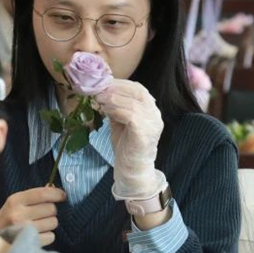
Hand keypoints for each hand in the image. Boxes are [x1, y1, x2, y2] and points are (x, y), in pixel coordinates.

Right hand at [0, 187, 65, 245]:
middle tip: (41, 215)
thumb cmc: (6, 222)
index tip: (63, 196)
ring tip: (37, 226)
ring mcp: (24, 230)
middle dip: (50, 211)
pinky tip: (37, 236)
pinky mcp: (30, 243)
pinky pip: (51, 236)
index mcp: (15, 201)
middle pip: (51, 208)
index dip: (57, 194)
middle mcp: (18, 214)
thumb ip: (32, 197)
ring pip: (53, 222)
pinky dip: (47, 236)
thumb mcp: (13, 205)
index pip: (43, 193)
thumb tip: (55, 190)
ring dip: (49, 224)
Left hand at [95, 79, 164, 199]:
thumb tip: (102, 91)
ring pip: (133, 103)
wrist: (132, 170)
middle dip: (116, 89)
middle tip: (98, 90)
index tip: (103, 82)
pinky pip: (131, 116)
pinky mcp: (145, 133)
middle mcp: (155, 115)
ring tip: (98, 100)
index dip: (120, 83)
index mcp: (151, 110)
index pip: (138, 89)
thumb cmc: (126, 145)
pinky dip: (116, 111)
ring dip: (113, 99)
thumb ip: (116, 106)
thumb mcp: (119, 120)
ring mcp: (152, 124)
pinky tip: (106, 111)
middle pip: (137, 92)